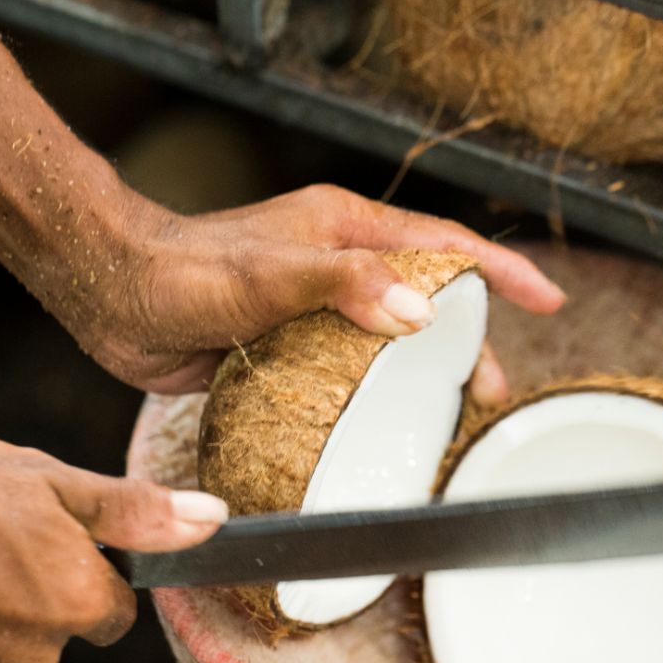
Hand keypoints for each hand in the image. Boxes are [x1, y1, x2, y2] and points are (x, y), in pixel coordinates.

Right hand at [0, 426, 226, 662]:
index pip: (114, 605)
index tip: (54, 540)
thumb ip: (134, 509)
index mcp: (78, 604)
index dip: (88, 568)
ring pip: (2, 645)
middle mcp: (37, 656)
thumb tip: (213, 519)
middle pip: (57, 628)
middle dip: (35, 590)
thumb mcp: (53, 481)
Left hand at [67, 184, 564, 400]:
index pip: (445, 244)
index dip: (500, 271)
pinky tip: (381, 431)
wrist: (114, 293)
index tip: (548, 298)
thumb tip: (421, 311)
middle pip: (426, 301)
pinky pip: (343, 373)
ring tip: (449, 421)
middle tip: (492, 393)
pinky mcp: (285, 346)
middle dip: (468, 343)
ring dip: (421, 377)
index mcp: (345, 230)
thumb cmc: (185, 269)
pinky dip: (370, 399)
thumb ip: (344, 285)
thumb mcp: (271, 275)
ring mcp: (312, 308)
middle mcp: (337, 266)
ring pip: (387, 343)